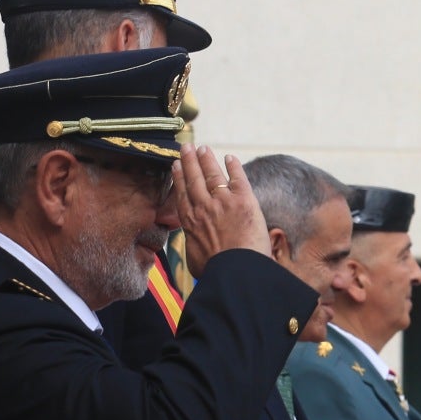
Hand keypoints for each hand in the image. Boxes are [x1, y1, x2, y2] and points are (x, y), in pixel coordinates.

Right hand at [174, 145, 269, 271]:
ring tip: (203, 148)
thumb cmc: (216, 272)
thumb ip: (194, 247)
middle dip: (189, 161)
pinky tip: (230, 158)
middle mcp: (203, 208)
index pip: (182, 194)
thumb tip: (196, 248)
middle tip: (186, 147)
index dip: (179, 177)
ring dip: (207, 159)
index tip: (176, 165)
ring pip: (212, 175)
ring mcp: (223, 202)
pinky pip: (237, 178)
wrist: (236, 272)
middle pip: (193, 179)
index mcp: (190, 222)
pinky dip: (233, 167)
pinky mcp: (243, 201)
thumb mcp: (195, 259)